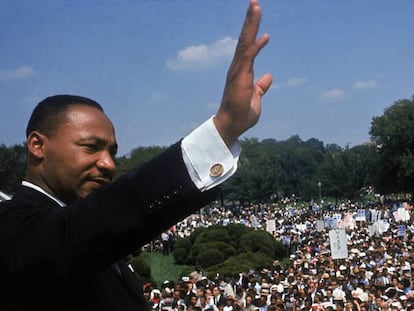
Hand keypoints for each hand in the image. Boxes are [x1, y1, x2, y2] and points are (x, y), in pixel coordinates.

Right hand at [214, 0, 272, 146]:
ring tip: (255, 7)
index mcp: (241, 70)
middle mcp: (238, 68)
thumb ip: (261, 86)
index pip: (247, 46)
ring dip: (250, 25)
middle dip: (250, 21)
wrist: (232, 126)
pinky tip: (264, 35)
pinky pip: (248, 58)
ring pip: (245, 43)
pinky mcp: (240, 78)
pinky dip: (256, 46)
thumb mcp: (256, 97)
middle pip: (245, 39)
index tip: (256, 15)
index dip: (252, 30)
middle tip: (254, 2)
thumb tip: (268, 77)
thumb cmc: (241, 113)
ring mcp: (238, 72)